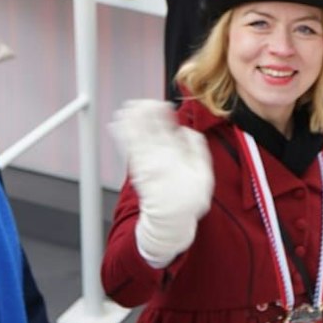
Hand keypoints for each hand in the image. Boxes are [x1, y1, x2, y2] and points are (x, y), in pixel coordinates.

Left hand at [110, 100, 213, 267]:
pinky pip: (127, 148)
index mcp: (174, 156)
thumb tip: (185, 130)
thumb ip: (197, 149)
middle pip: (147, 130)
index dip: (160, 114)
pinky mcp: (135, 170)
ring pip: (135, 137)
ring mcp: (144, 164)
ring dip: (130, 121)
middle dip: (143, 114)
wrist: (170, 220)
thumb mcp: (204, 175)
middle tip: (140, 102)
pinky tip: (118, 124)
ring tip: (128, 108)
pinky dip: (122, 135)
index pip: (165, 128)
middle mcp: (157, 158)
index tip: (160, 104)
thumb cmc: (189, 197)